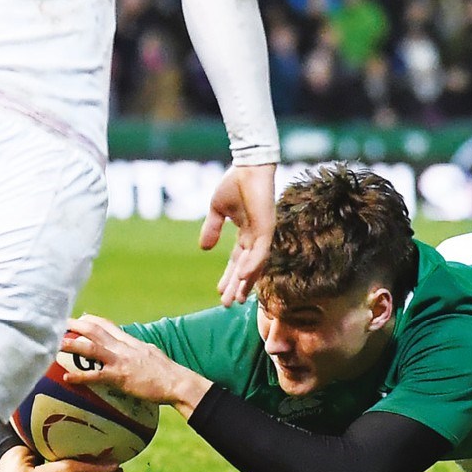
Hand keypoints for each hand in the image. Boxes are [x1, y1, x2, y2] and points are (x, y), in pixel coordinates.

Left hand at [61, 314, 212, 414]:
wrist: (177, 381)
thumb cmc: (165, 372)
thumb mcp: (149, 352)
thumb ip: (135, 347)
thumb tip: (128, 344)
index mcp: (129, 341)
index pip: (106, 324)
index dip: (88, 320)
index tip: (76, 319)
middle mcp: (123, 346)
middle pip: (94, 330)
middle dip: (74, 325)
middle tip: (55, 324)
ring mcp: (121, 360)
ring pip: (91, 348)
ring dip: (71, 345)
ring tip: (54, 345)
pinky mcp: (121, 376)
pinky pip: (97, 375)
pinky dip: (81, 376)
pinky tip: (68, 378)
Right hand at [202, 162, 275, 304]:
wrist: (247, 166)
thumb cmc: (235, 183)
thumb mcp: (217, 209)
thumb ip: (212, 228)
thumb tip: (203, 248)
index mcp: (246, 233)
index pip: (236, 260)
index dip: (229, 276)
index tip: (220, 292)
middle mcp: (256, 237)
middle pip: (246, 268)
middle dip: (237, 286)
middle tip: (228, 305)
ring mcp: (263, 234)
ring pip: (254, 264)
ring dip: (245, 282)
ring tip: (236, 299)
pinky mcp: (268, 228)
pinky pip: (261, 251)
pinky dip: (253, 265)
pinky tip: (243, 277)